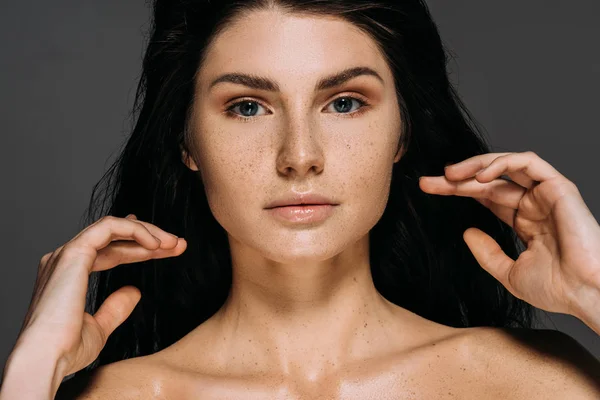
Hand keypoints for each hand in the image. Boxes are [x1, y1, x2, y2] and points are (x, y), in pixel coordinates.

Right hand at [14, 214, 186, 377]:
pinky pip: (109, 227)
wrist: (46, 358)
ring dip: (147, 232)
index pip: (110, 250)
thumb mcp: (99, 328)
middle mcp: (65, 260)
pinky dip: (135, 230)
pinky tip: (155, 244)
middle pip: (116, 239)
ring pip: (113, 227)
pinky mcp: (74, 252)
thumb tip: (134, 291)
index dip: (141, 248)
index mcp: (68, 275)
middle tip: (178, 244)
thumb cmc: (66, 350)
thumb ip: (115, 308)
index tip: (169, 250)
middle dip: (150, 238)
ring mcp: (67, 253)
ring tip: (173, 243)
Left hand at [418, 151, 599, 317]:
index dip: (458, 191)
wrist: (585, 294)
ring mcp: (546, 194)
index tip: (429, 189)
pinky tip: (480, 176)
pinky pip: (529, 163)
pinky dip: (504, 163)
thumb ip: (487, 253)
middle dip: (457, 179)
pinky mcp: (559, 187)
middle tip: (428, 182)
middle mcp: (534, 204)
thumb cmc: (558, 289)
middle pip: (489, 181)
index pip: (486, 197)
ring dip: (476, 165)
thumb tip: (466, 233)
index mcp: (525, 221)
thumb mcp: (509, 273)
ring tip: (449, 175)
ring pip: (506, 165)